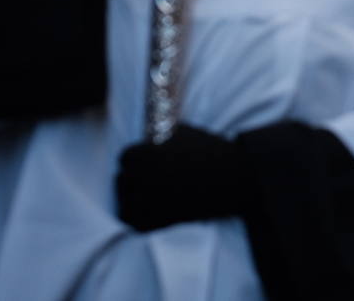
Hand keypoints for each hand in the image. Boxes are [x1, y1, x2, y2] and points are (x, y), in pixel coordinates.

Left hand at [115, 124, 247, 230]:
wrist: (231, 178)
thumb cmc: (209, 151)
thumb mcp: (184, 132)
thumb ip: (161, 136)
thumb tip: (148, 137)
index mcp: (143, 155)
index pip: (125, 158)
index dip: (137, 159)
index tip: (149, 163)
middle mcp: (139, 179)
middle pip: (121, 180)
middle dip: (134, 179)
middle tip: (152, 179)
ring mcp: (145, 202)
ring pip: (124, 202)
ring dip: (133, 198)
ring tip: (151, 195)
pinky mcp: (154, 222)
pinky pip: (134, 222)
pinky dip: (140, 217)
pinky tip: (154, 210)